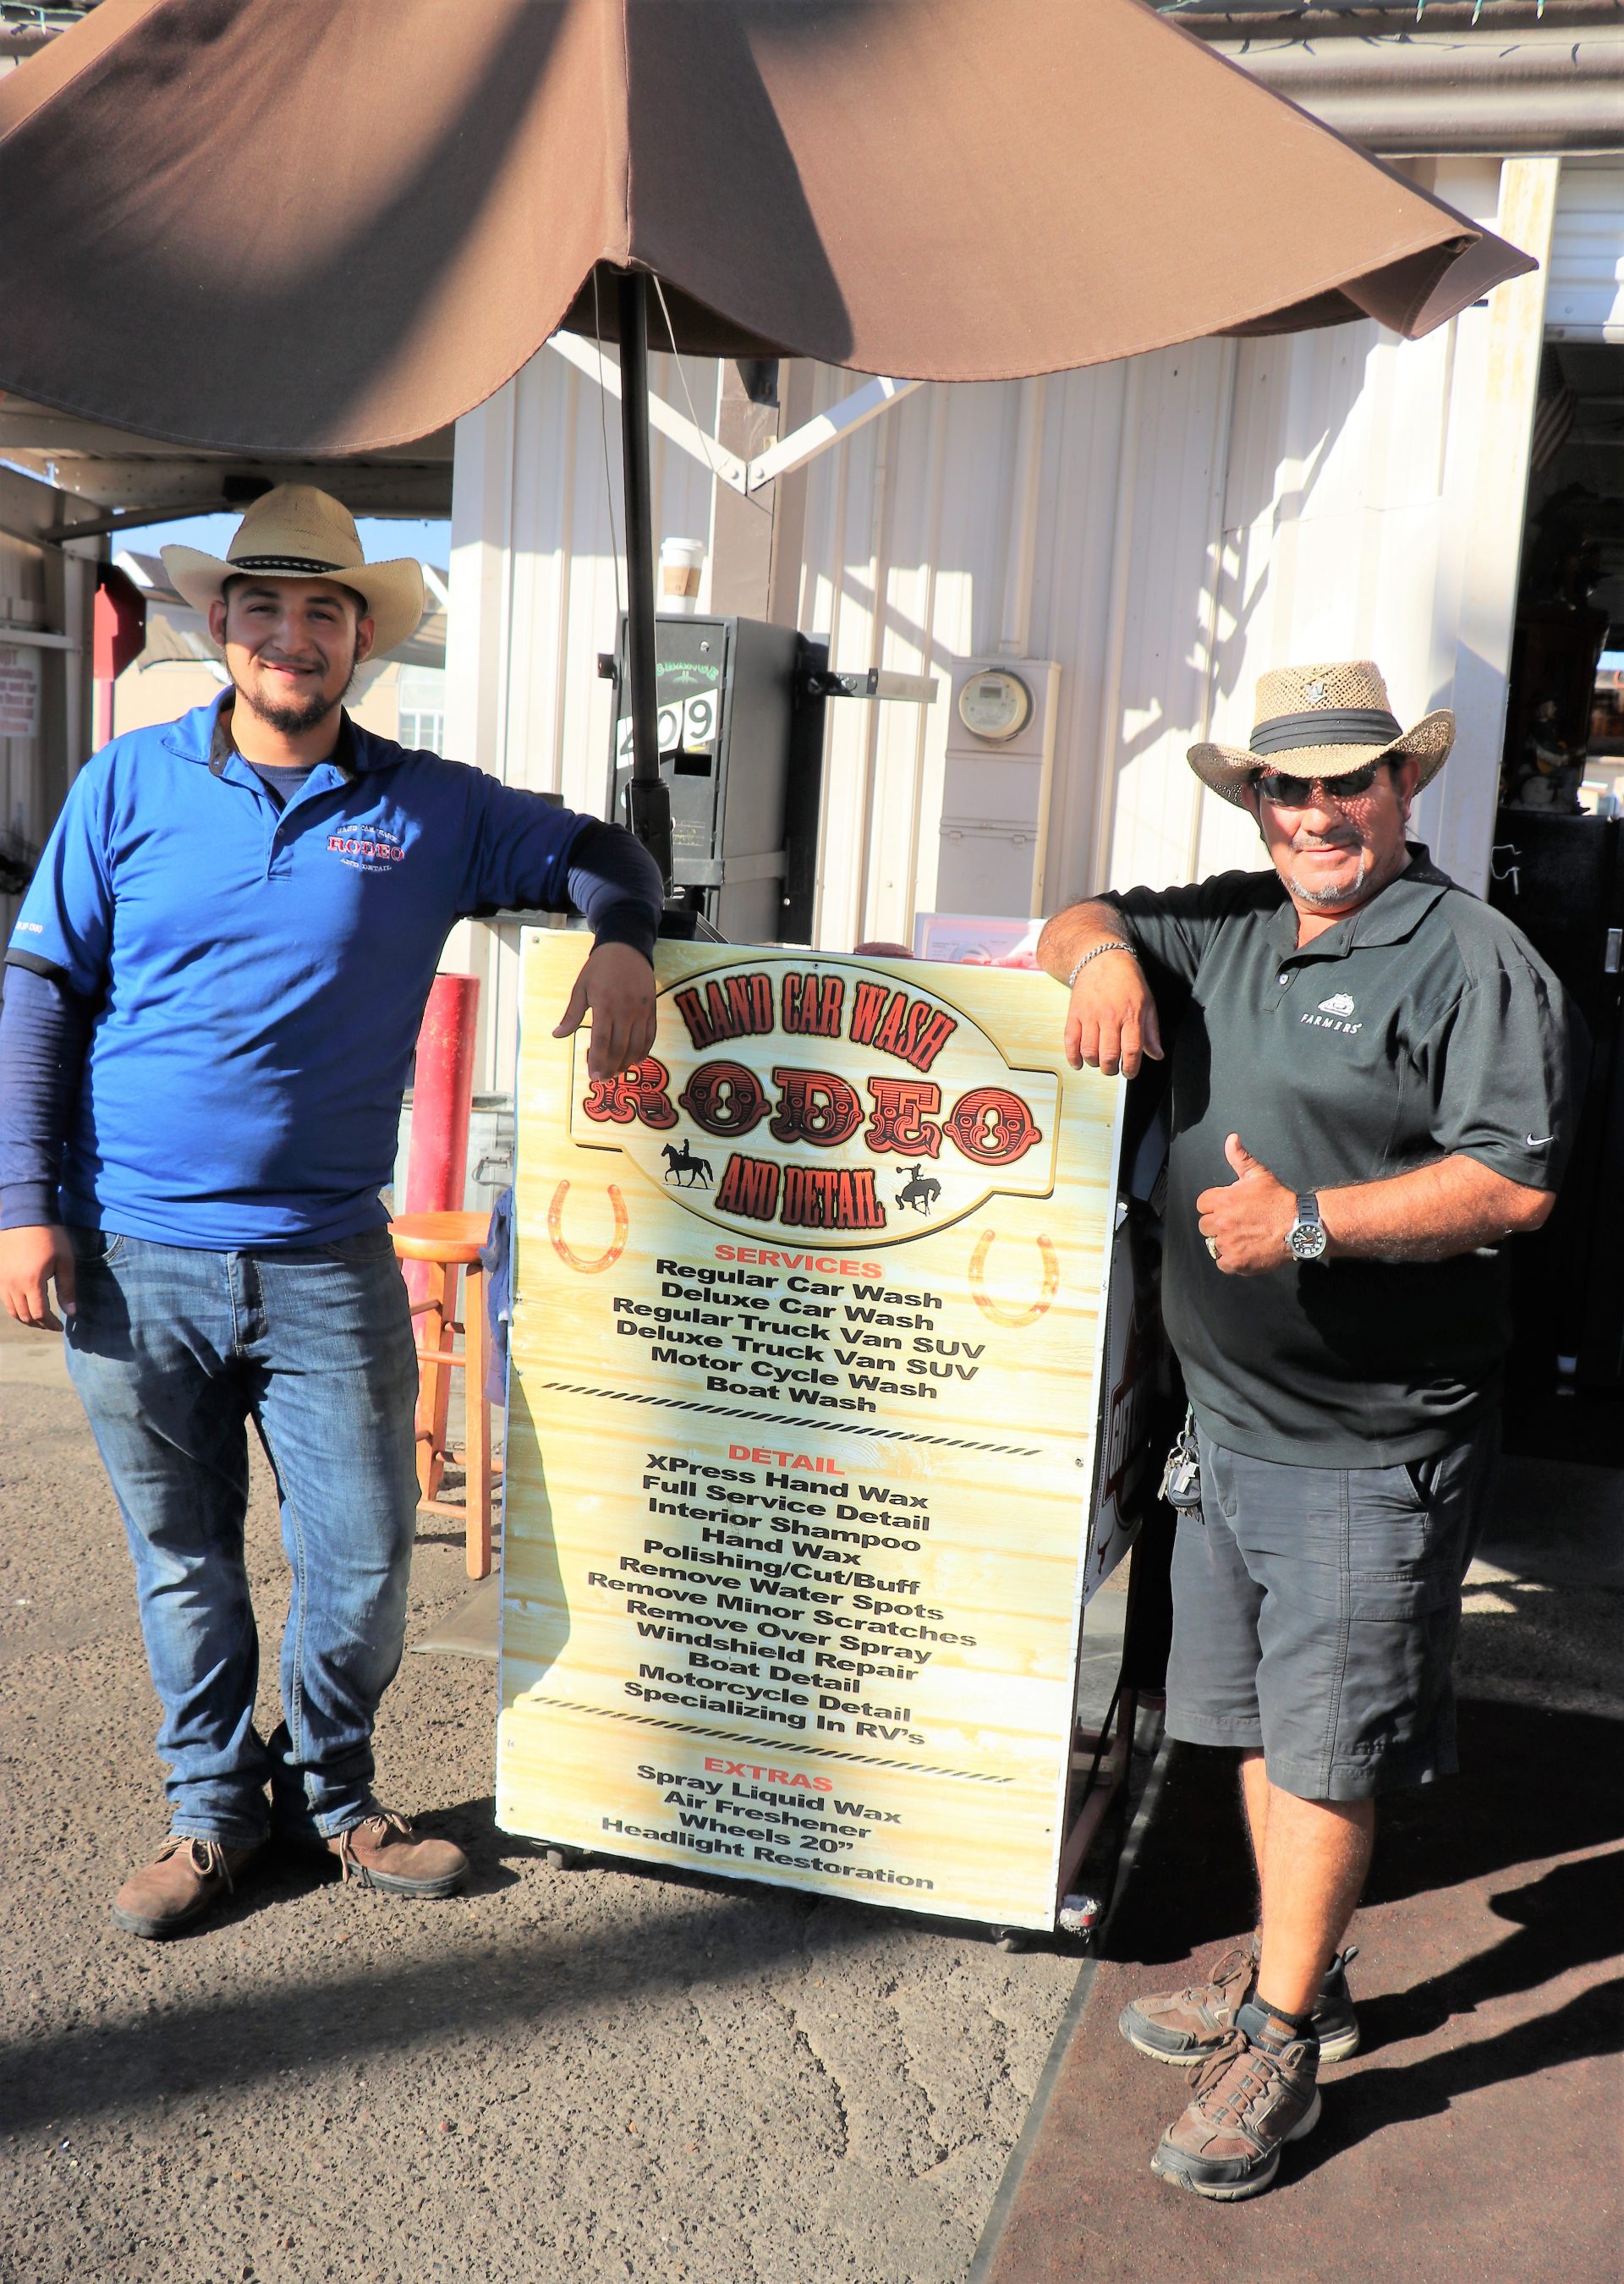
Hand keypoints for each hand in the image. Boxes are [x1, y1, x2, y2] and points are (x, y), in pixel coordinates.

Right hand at [0, 1223, 75, 1329]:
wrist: (25, 1214)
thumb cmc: (50, 1236)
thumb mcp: (65, 1262)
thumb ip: (67, 1289)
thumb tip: (71, 1312)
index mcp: (31, 1282)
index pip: (39, 1314)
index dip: (50, 1324)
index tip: (60, 1327)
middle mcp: (12, 1285)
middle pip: (24, 1316)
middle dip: (39, 1324)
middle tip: (51, 1325)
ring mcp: (2, 1280)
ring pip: (11, 1310)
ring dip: (26, 1318)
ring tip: (40, 1319)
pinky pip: (4, 1298)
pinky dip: (15, 1307)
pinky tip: (27, 1304)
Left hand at [553, 941, 657, 1081]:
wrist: (626, 948)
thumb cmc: (599, 968)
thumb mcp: (580, 988)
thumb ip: (571, 1015)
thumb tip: (557, 1035)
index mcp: (605, 1006)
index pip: (601, 1042)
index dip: (597, 1062)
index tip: (592, 1076)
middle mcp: (625, 1011)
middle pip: (619, 1048)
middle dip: (610, 1068)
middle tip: (602, 1079)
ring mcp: (641, 1011)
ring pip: (636, 1046)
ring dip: (626, 1063)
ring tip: (616, 1072)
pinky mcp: (652, 1009)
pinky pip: (650, 1036)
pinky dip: (643, 1051)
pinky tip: (635, 1061)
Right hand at [1063, 947, 1162, 1077]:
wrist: (1102, 959)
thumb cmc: (1128, 981)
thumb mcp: (1147, 1004)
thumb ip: (1151, 1032)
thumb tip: (1156, 1055)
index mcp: (1131, 1015)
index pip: (1131, 1050)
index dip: (1131, 1068)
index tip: (1129, 1072)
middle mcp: (1110, 1017)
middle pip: (1108, 1055)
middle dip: (1111, 1069)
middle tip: (1113, 1068)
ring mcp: (1090, 1016)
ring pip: (1089, 1052)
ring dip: (1094, 1063)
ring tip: (1099, 1061)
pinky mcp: (1074, 1014)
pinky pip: (1070, 1041)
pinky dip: (1073, 1057)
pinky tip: (1079, 1063)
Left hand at [1196, 1134, 1293, 1275]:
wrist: (1298, 1226)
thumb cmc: (1278, 1200)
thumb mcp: (1259, 1174)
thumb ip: (1240, 1157)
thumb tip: (1231, 1138)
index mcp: (1223, 1200)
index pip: (1202, 1204)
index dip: (1214, 1206)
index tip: (1228, 1208)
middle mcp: (1222, 1222)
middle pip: (1205, 1225)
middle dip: (1217, 1224)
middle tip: (1236, 1224)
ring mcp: (1228, 1244)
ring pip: (1214, 1244)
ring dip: (1225, 1242)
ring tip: (1243, 1237)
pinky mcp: (1236, 1262)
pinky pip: (1222, 1263)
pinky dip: (1231, 1260)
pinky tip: (1244, 1251)